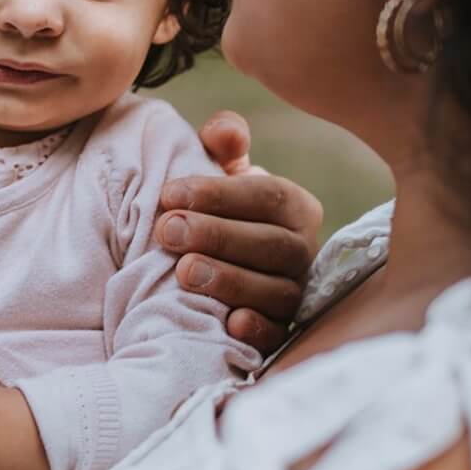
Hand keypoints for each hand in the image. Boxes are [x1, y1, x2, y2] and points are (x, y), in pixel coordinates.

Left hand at [155, 111, 320, 354]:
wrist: (206, 259)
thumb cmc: (214, 208)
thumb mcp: (216, 170)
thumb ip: (222, 142)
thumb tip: (225, 133)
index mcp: (294, 206)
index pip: (269, 196)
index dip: (220, 195)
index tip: (169, 194)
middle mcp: (303, 251)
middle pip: (273, 244)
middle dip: (218, 236)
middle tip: (167, 231)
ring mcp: (295, 294)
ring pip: (277, 291)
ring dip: (230, 281)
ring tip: (184, 271)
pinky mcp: (280, 332)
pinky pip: (279, 336)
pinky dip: (258, 330)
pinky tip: (230, 323)